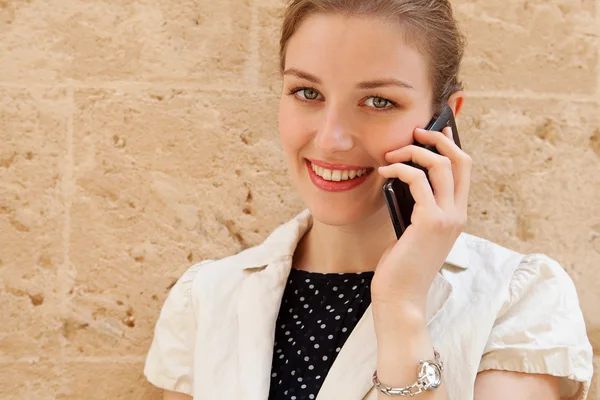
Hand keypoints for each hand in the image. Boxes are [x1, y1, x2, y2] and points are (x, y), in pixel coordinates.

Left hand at [371, 126, 471, 310]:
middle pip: (460, 160)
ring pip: (441, 165)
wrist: (401, 296)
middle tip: (415, 132)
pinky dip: (399, 169)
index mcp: (457, 215)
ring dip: (414, 152)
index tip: (438, 130)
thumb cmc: (402, 265)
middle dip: (438, 139)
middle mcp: (458, 214)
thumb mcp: (414, 230)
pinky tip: (384, 172)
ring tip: (391, 155)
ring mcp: (448, 217)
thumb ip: (418, 207)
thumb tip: (405, 176)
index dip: (452, 145)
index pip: (464, 171)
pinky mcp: (430, 221)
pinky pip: (417, 180)